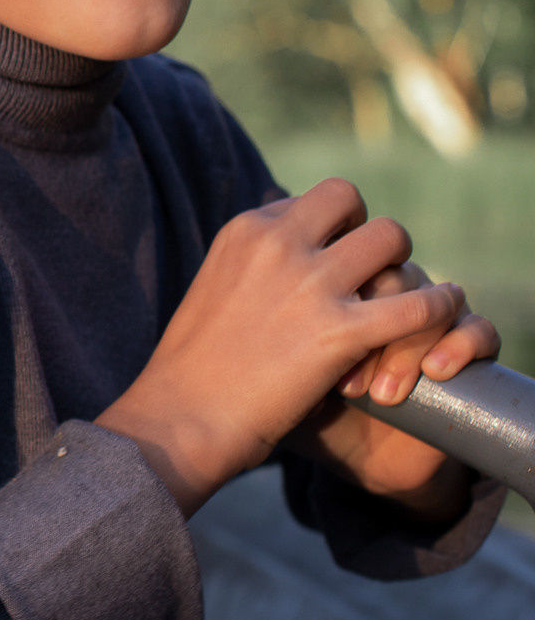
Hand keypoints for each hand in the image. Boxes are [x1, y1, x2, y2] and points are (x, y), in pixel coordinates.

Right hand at [97, 179, 464, 516]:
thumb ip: (251, 266)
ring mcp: (309, 284)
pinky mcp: (339, 332)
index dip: (332, 230)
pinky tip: (438, 324)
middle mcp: (276, 243)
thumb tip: (284, 263)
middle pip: (351, 200)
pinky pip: (418, 304)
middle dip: (366, 232)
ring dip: (401, 266)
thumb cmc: (193, 368)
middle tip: (370, 276)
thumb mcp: (214, 289)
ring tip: (398, 302)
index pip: (311, 201)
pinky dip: (438, 309)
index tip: (335, 264)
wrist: (180, 418)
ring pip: (392, 238)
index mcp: (244, 230)